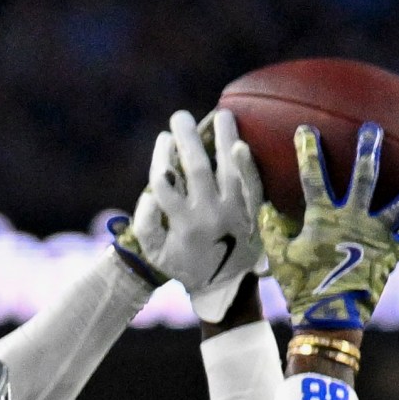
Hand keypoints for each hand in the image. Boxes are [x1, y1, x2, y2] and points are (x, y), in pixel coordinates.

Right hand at [122, 109, 264, 322]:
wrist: (221, 285)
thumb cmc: (182, 262)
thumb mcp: (156, 251)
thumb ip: (144, 223)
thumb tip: (149, 193)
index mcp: (182, 224)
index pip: (165, 183)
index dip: (162, 157)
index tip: (163, 139)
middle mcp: (209, 216)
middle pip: (196, 169)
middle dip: (186, 139)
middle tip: (179, 116)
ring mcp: (234, 213)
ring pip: (228, 170)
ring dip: (223, 139)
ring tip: (220, 115)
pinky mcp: (254, 213)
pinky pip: (253, 186)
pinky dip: (247, 166)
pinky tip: (241, 145)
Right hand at [259, 121, 398, 331]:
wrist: (330, 315)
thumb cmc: (301, 288)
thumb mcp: (278, 258)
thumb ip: (271, 229)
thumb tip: (264, 206)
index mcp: (322, 218)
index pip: (313, 177)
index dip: (308, 152)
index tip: (307, 130)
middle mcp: (353, 219)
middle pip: (363, 177)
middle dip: (368, 150)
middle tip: (374, 130)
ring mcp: (375, 235)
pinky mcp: (389, 255)